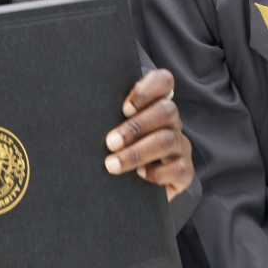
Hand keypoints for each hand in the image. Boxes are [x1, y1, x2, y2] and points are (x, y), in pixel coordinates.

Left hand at [104, 69, 192, 200]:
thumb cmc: (120, 147)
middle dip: (136, 127)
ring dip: (137, 152)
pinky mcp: (185, 170)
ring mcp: (180, 145)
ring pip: (168, 140)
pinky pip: (179, 169)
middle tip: (111, 142)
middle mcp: (172, 121)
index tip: (125, 108)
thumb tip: (82, 113)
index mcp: (156, 103)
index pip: (164, 81)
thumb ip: (109, 116)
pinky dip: (158, 173)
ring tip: (113, 164)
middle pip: (166, 111)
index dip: (147, 90)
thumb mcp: (115, 127)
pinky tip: (140, 175)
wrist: (137, 186)